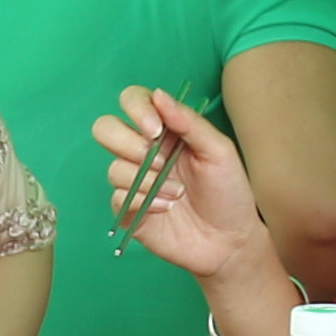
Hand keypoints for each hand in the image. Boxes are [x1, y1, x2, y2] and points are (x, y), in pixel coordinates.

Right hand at [84, 87, 263, 283]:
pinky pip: (118, 198)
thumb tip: (158, 95)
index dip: (136, 109)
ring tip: (177, 193)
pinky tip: (167, 208)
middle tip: (159, 162)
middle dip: (127, 143)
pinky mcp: (129, 210)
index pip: (133, 101)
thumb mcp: (219, 151)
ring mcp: (134, 181)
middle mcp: (144, 152)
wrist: (230, 240)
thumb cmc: (229, 192)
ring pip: (114, 168)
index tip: (155, 130)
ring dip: (148, 180)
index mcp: (165, 131)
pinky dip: (145, 202)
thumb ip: (189, 122)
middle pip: (105, 129)